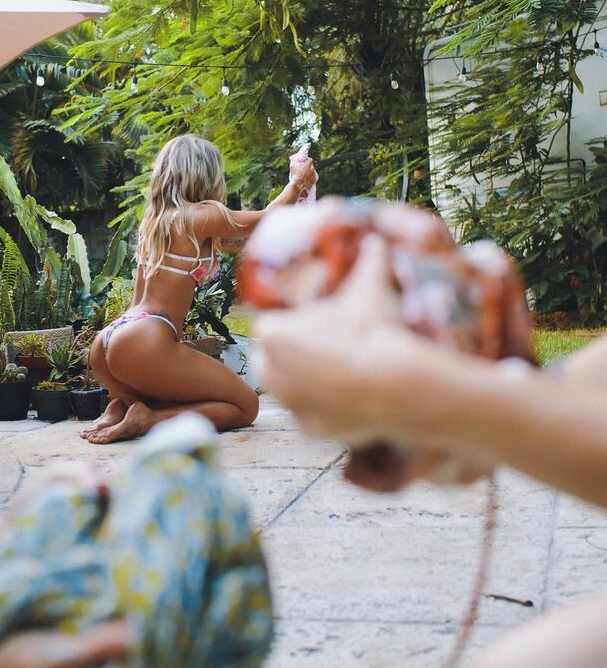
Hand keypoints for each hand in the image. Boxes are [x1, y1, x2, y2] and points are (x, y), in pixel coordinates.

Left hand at [256, 235, 423, 446]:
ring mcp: (288, 404)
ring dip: (302, 378)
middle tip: (320, 341)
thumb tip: (375, 238)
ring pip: (287, 387)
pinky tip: (343, 395)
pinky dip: (321, 406)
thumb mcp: (371, 287)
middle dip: (289, 349)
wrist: (399, 385)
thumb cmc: (375, 330)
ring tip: (333, 367)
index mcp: (270, 334)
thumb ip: (368, 259)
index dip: (290, 319)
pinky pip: (309, 414)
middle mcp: (269, 372)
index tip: (309, 317)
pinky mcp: (309, 430)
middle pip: (271, 356)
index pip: (269, 323)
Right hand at [290, 157, 315, 190]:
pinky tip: (307, 178)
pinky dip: (311, 177)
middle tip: (304, 169)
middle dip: (308, 166)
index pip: (310, 159)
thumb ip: (296, 160)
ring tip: (305, 175)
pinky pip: (313, 177)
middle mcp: (312, 168)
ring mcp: (314, 174)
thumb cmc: (294, 174)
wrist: (297, 185)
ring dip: (310, 172)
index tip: (305, 162)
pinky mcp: (314, 180)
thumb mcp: (293, 165)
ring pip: (312, 171)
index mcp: (308, 164)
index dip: (307, 160)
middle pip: (311, 166)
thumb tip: (297, 159)